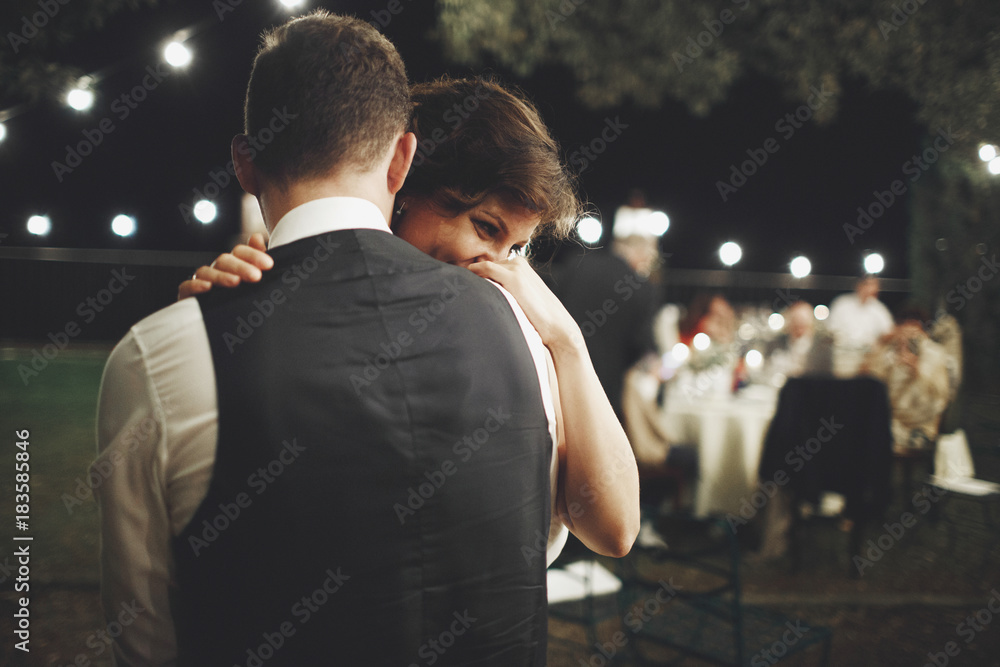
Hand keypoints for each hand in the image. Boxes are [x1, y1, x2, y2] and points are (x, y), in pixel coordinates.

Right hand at [177, 233, 272, 299]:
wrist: (231, 333)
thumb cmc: (247, 305)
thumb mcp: (258, 284)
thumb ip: (258, 261)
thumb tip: (257, 237)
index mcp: (234, 266)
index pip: (239, 252)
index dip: (253, 255)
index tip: (269, 265)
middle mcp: (217, 271)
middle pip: (224, 260)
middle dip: (241, 267)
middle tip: (256, 276)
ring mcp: (202, 283)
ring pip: (206, 271)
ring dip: (221, 276)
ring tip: (235, 282)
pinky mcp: (188, 297)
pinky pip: (186, 287)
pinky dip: (195, 285)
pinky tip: (207, 288)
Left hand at [466, 256, 582, 354]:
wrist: (557, 326)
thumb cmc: (539, 318)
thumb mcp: (521, 299)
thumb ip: (506, 292)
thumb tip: (485, 297)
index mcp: (520, 265)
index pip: (490, 266)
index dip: (475, 275)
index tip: (458, 283)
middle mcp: (518, 262)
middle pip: (485, 266)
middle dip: (471, 275)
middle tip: (454, 284)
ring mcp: (516, 268)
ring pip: (483, 267)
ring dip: (470, 276)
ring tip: (456, 285)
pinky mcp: (514, 277)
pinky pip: (485, 269)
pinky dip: (472, 273)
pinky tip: (462, 282)